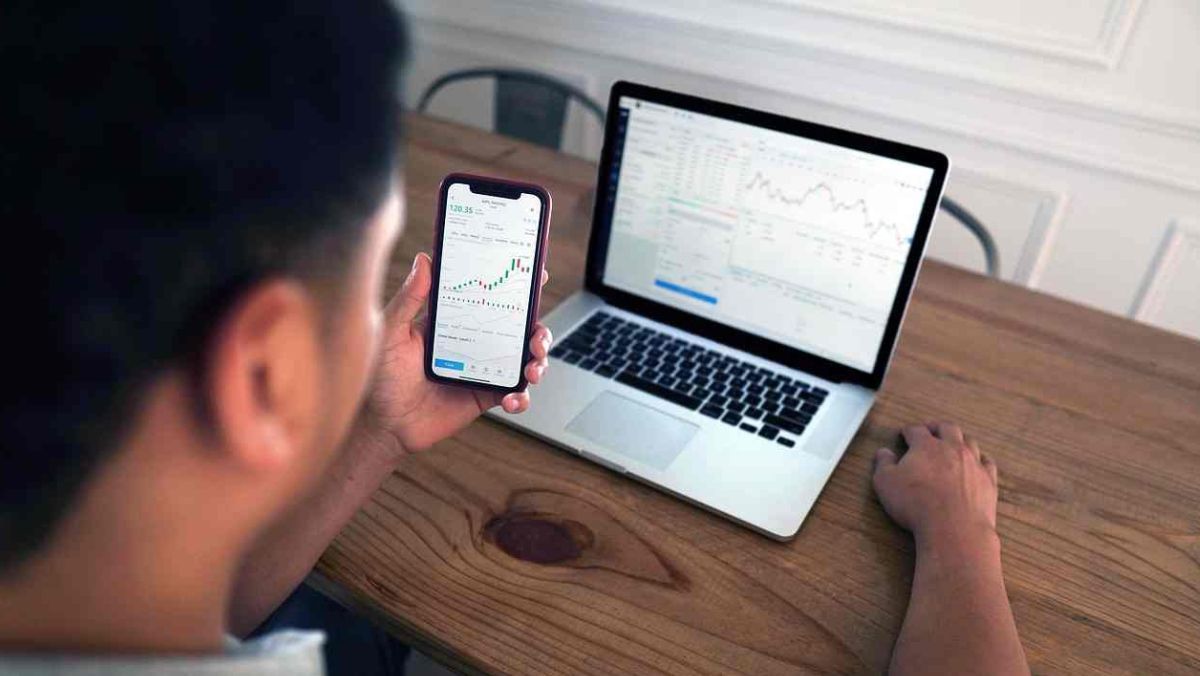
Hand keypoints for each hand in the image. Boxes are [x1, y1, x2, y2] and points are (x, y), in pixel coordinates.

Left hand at [360, 252, 551, 455]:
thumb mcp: (392, 331)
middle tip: (536, 338)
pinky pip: (515, 395)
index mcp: (457, 320)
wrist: (385, 423)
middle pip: (520, 329)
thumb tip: (424, 260)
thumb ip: (409, 298)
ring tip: (532, 371)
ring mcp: (484, 369)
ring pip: (525, 359)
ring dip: (539, 362)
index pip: (492, 297)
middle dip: (539, 330)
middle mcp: (476, 342)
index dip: (517, 287)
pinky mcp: (486, 396)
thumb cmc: (382, 376)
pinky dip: (522, 398)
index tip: (535, 276)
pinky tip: (512, 400)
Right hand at [872, 422, 998, 549]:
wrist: (953, 528)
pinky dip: (981, 459)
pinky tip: (978, 462)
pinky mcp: (988, 480)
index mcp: (926, 446)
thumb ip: (883, 464)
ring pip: (969, 442)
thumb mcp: (885, 483)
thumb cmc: (916, 504)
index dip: (909, 431)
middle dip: (937, 427)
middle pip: (947, 428)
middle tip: (930, 429)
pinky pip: (987, 463)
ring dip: (960, 440)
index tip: (905, 433)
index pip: (916, 431)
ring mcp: (973, 463)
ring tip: (954, 443)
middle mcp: (952, 449)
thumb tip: (883, 452)